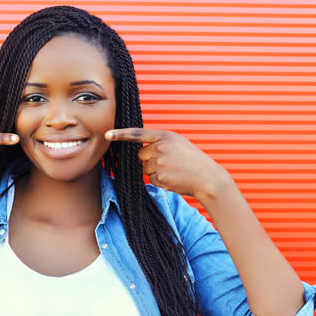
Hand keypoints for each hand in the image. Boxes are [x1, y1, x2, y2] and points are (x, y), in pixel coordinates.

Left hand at [105, 128, 230, 199]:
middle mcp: (160, 147)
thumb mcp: (178, 144)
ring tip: (173, 171)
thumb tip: (142, 150)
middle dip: (149, 160)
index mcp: (165, 136)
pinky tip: (173, 179)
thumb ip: (160, 142)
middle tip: (168, 163)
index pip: (138, 134)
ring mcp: (160, 163)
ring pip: (145, 168)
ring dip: (155, 171)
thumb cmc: (193, 160)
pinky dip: (159, 181)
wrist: (208, 178)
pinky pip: (151, 180)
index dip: (121, 134)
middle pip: (140, 155)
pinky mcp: (160, 177)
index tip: (107, 134)